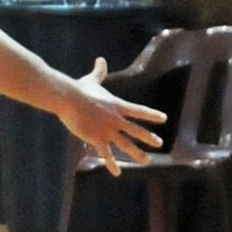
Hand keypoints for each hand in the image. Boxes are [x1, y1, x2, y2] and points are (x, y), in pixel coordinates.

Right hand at [56, 57, 167, 174]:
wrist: (68, 98)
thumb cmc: (78, 89)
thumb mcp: (91, 80)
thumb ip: (99, 72)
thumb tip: (101, 59)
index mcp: (117, 105)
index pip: (139, 111)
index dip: (152, 115)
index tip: (163, 119)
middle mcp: (116, 119)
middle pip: (137, 130)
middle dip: (149, 137)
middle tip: (159, 143)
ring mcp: (108, 130)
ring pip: (126, 145)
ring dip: (137, 153)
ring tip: (146, 160)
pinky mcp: (96, 138)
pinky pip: (106, 154)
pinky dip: (112, 164)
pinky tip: (117, 172)